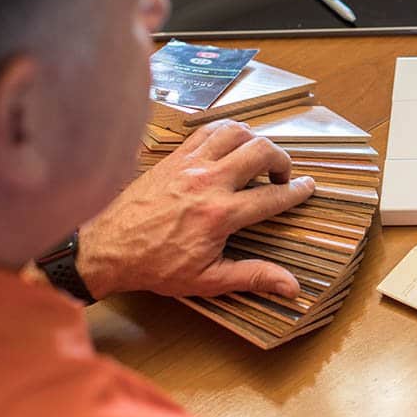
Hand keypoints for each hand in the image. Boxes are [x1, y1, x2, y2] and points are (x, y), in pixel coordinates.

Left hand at [77, 120, 315, 298]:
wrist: (107, 248)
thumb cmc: (156, 266)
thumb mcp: (208, 280)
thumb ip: (253, 277)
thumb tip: (292, 287)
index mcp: (220, 215)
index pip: (272, 197)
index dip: (297, 192)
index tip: (309, 188)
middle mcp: (208, 182)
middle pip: (261, 152)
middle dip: (282, 161)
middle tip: (282, 177)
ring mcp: (189, 164)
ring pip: (236, 132)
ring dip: (256, 141)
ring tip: (258, 159)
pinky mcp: (174, 156)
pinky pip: (207, 129)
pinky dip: (227, 132)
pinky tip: (230, 146)